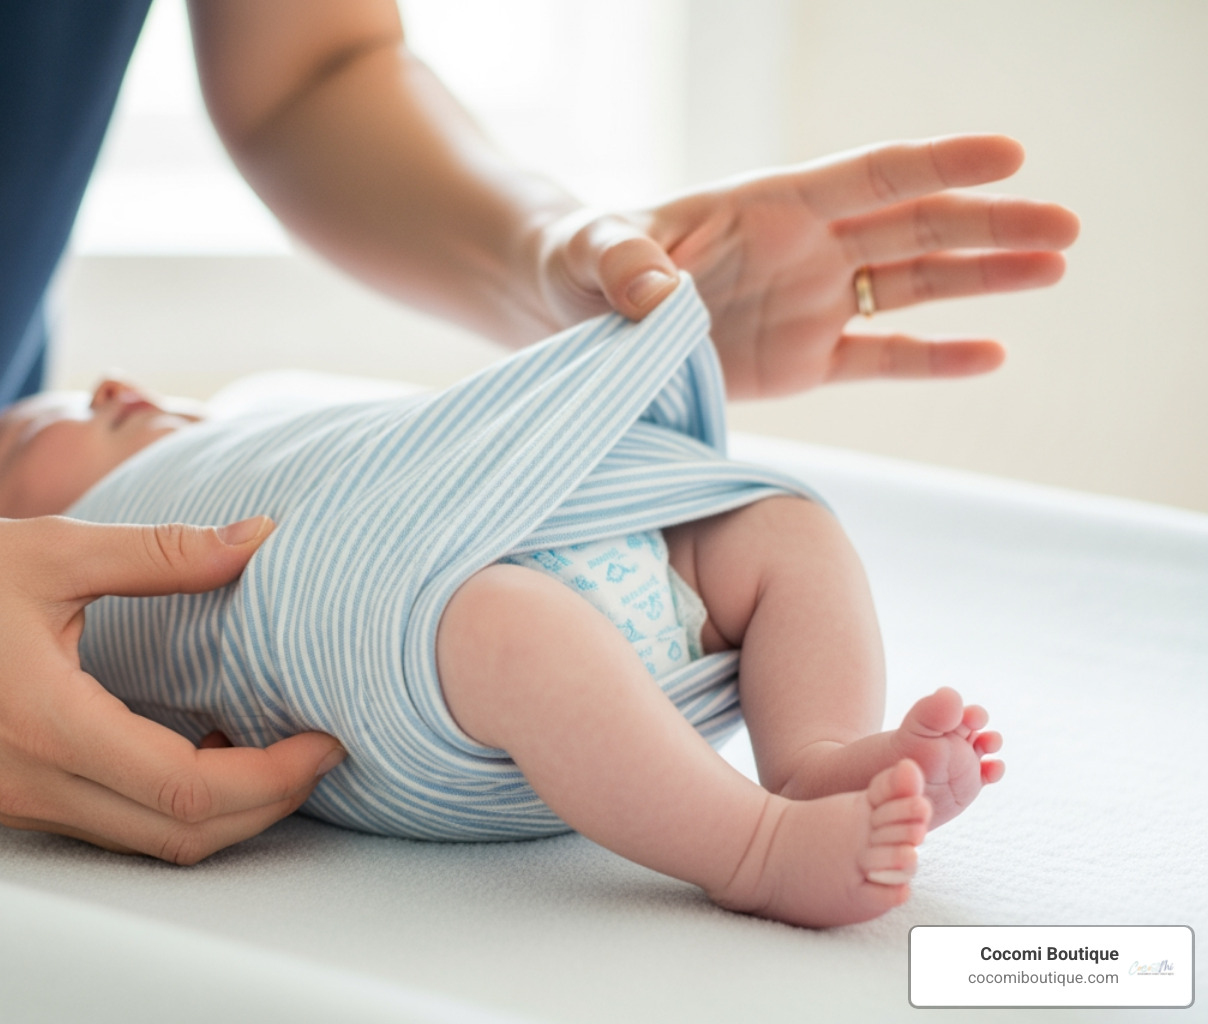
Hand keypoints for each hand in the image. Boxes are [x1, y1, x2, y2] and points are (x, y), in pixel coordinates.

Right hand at [0, 514, 344, 862]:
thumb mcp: (49, 551)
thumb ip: (164, 553)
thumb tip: (258, 537)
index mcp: (47, 724)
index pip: (189, 790)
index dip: (273, 774)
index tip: (325, 735)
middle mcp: (35, 784)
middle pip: (182, 836)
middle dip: (268, 805)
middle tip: (318, 749)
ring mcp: (21, 802)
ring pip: (150, 843)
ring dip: (226, 812)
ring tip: (275, 749)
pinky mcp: (15, 797)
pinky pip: (116, 826)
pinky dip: (176, 805)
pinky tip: (205, 748)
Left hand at [535, 135, 1080, 398]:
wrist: (574, 310)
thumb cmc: (584, 262)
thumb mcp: (593, 254)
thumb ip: (627, 268)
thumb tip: (662, 301)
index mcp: (768, 206)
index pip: (866, 177)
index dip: (936, 164)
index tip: (1007, 154)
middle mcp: (806, 249)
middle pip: (913, 228)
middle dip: (989, 225)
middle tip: (1066, 226)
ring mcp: (811, 304)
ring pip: (913, 286)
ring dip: (983, 280)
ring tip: (1055, 267)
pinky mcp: (802, 361)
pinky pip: (879, 357)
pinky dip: (932, 358)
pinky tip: (991, 355)